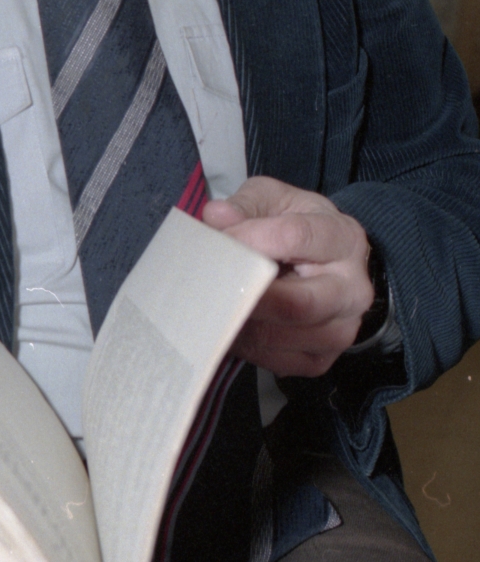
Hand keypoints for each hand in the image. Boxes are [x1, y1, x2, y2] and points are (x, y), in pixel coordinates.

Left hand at [203, 176, 373, 376]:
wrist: (326, 265)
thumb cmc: (295, 226)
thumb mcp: (273, 200)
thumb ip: (245, 204)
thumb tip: (216, 217)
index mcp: (343, 238)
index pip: (296, 238)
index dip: (251, 240)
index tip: (217, 240)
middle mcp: (353, 289)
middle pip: (296, 303)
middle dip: (246, 296)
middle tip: (209, 288)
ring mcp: (342, 329)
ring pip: (283, 337)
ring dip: (240, 324)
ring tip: (210, 307)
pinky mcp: (323, 359)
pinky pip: (278, 361)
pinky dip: (246, 347)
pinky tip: (229, 326)